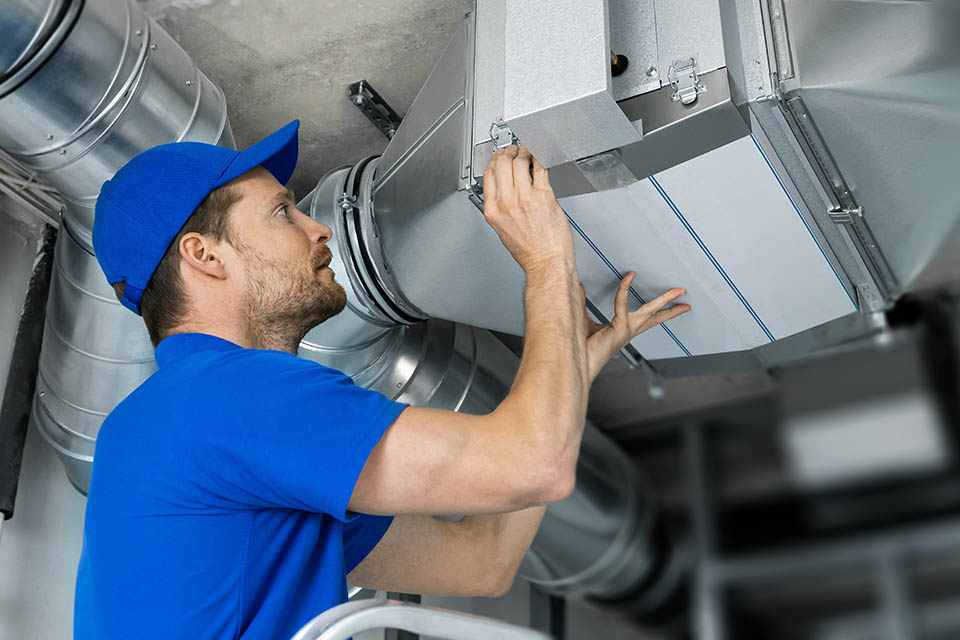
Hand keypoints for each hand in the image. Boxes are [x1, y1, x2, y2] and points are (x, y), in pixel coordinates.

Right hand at [481, 146, 575, 272]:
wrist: (547, 262)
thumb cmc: (529, 251)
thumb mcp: (502, 229)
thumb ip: (500, 207)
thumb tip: (504, 188)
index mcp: (493, 210)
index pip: (488, 174)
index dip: (494, 160)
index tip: (501, 157)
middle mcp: (506, 202)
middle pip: (501, 163)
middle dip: (508, 152)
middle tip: (515, 150)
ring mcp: (525, 197)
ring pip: (519, 162)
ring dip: (524, 153)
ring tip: (529, 154)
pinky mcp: (544, 196)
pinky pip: (540, 169)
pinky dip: (540, 160)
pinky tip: (540, 161)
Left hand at [583, 273, 689, 381]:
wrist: (579, 364)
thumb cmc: (582, 347)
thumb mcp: (583, 320)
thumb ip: (583, 303)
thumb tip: (578, 287)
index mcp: (624, 330)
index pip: (646, 318)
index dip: (657, 307)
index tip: (665, 298)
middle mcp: (629, 330)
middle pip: (656, 316)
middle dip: (672, 306)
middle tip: (684, 294)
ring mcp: (626, 330)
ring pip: (650, 311)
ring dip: (664, 299)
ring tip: (678, 291)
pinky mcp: (618, 329)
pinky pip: (622, 305)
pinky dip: (625, 290)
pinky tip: (629, 278)